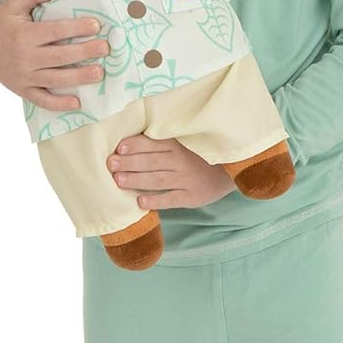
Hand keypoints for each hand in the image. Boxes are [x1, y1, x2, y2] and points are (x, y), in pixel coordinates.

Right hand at [0, 0, 109, 107]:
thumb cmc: (1, 23)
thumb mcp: (12, 4)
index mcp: (24, 35)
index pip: (55, 31)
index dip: (76, 28)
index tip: (95, 25)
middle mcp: (24, 57)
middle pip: (59, 56)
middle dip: (84, 52)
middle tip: (105, 48)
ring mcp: (24, 76)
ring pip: (55, 79)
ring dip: (78, 77)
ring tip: (99, 73)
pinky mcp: (23, 90)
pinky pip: (42, 99)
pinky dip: (58, 104)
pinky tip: (77, 103)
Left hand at [107, 133, 236, 209]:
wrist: (230, 171)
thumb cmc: (199, 156)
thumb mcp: (185, 142)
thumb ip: (162, 141)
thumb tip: (130, 140)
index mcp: (178, 145)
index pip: (153, 143)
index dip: (136, 145)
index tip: (119, 147)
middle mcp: (181, 161)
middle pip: (151, 161)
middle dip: (130, 162)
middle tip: (112, 164)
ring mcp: (186, 179)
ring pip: (157, 179)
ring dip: (137, 179)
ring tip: (118, 180)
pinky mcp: (191, 197)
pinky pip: (171, 199)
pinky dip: (156, 201)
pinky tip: (140, 202)